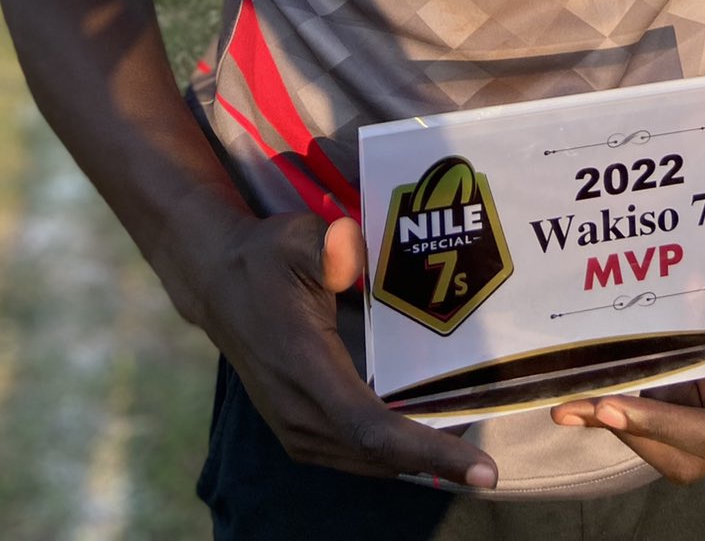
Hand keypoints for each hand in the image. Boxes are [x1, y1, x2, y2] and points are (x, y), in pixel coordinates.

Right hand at [202, 210, 496, 488]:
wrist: (218, 284)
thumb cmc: (266, 258)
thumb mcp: (298, 237)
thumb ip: (330, 247)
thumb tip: (356, 256)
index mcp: (304, 365)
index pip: (369, 427)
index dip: (425, 450)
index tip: (477, 468)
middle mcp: (298, 409)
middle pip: (376, 455)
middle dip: (433, 462)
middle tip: (486, 468)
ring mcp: (294, 427)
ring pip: (366, 461)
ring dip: (414, 461)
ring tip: (464, 457)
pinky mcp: (296, 431)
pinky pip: (352, 454)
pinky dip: (390, 455)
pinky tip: (423, 441)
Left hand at [549, 204, 704, 483]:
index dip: (663, 426)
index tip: (610, 405)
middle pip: (690, 455)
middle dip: (633, 433)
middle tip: (576, 407)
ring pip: (671, 446)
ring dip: (622, 429)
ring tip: (569, 407)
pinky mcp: (702, 399)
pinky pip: (663, 420)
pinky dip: (627, 413)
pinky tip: (583, 397)